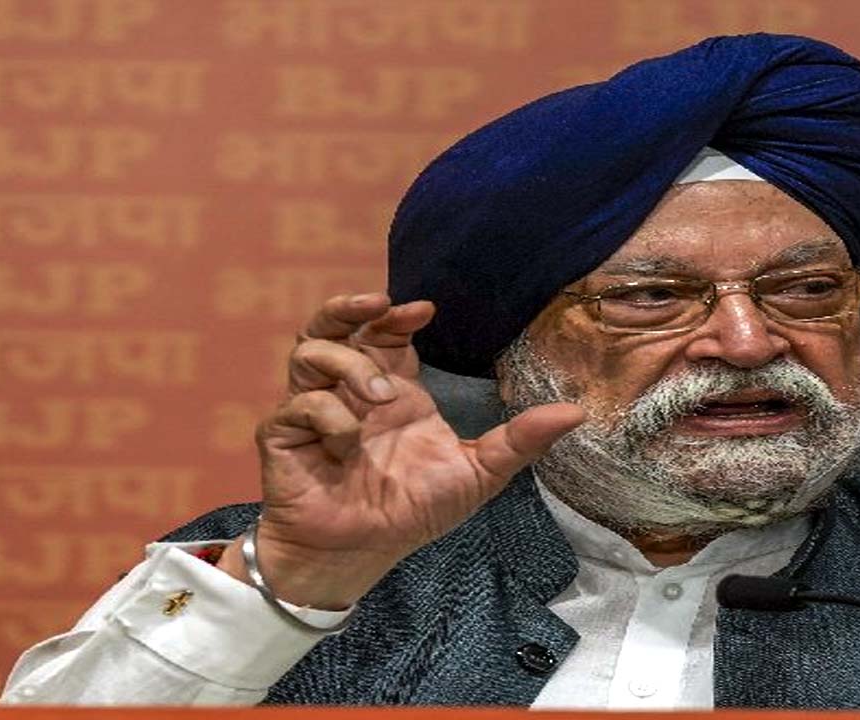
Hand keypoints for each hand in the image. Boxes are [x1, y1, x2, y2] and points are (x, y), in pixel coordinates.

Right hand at [217, 292, 584, 608]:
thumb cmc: (412, 510)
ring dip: (348, 364)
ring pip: (309, 352)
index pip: (384, 332)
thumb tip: (575, 413)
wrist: (362, 553)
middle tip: (378, 304)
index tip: (424, 310)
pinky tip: (348, 444)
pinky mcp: (285, 435)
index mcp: (391, 390)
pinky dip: (329, 416)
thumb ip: (519, 441)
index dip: (396, 314)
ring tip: (379, 397)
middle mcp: (349, 391)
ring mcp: (313, 409)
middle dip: (350, 306)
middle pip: (333, 325)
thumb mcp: (477, 473)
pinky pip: (299, 405)